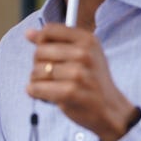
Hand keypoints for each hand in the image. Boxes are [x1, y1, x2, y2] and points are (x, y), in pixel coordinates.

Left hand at [26, 23, 136, 140]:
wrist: (111, 110)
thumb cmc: (91, 80)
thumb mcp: (81, 54)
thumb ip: (54, 41)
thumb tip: (28, 33)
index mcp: (87, 40)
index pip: (49, 30)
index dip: (41, 42)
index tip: (48, 54)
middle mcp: (84, 54)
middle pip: (39, 52)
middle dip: (39, 65)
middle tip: (52, 75)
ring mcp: (78, 73)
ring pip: (36, 71)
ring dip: (37, 81)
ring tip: (51, 86)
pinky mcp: (70, 92)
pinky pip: (36, 88)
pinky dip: (35, 92)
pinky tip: (46, 95)